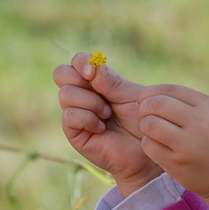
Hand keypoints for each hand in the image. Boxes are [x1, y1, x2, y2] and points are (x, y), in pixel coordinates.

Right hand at [55, 52, 162, 196]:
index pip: (77, 62)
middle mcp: (83, 94)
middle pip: (61, 73)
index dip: (81, 61)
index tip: (93, 71)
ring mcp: (76, 113)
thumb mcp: (131, 96)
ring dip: (90, 102)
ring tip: (108, 114)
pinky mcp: (74, 133)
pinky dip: (87, 118)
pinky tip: (101, 128)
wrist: (147, 148)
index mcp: (96, 81)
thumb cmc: (143, 120)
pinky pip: (69, 116)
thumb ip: (112, 82)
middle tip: (98, 89)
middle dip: (77, 78)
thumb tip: (92, 68)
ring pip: (66, 94)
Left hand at [138, 84, 208, 205]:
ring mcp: (188, 144)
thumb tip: (151, 96)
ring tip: (151, 130)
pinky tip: (156, 144)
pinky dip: (148, 143)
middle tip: (145, 115)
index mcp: (208, 106)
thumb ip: (187, 103)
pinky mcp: (177, 163)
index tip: (145, 99)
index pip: (170, 90)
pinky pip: (149, 145)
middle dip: (145, 108)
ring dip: (145, 125)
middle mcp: (199, 122)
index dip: (151, 92)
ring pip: (150, 124)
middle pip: (157, 104)